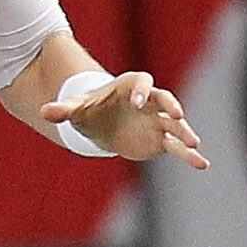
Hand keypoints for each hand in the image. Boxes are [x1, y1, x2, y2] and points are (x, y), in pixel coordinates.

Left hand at [44, 71, 207, 168]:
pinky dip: (189, 155)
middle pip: (165, 99)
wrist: (99, 125)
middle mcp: (149, 102)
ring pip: (176, 125)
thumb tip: (44, 111)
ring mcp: (157, 121)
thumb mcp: (75, 109)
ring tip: (194, 144)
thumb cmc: (88, 110)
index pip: (141, 82)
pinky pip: (177, 147)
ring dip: (185, 133)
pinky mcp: (161, 140)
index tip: (137, 102)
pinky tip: (202, 163)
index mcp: (130, 87)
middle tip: (176, 115)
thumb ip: (63, 109)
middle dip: (171, 106)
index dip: (141, 90)